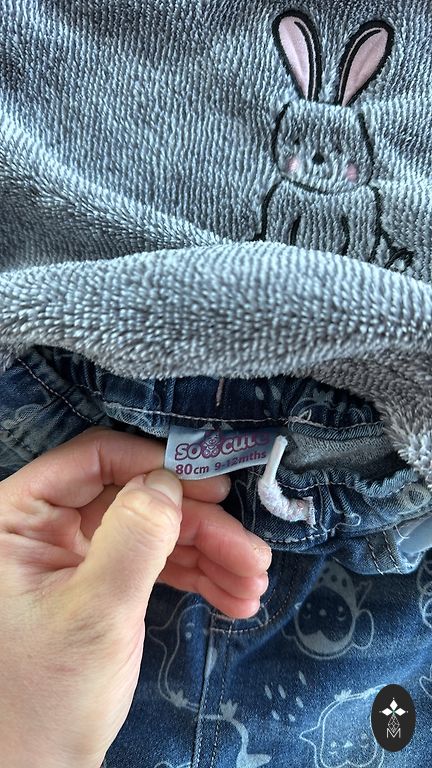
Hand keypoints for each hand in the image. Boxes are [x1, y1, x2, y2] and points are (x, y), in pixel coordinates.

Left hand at [0, 425, 271, 767]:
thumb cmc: (47, 696)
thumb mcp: (94, 614)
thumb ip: (134, 540)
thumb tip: (170, 480)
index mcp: (21, 517)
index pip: (94, 460)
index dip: (156, 466)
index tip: (212, 487)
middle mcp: (49, 526)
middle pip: (138, 497)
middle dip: (199, 527)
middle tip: (251, 553)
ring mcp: (81, 554)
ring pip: (156, 531)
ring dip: (210, 554)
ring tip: (253, 584)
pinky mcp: (106, 582)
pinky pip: (157, 562)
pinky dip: (198, 576)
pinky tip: (234, 597)